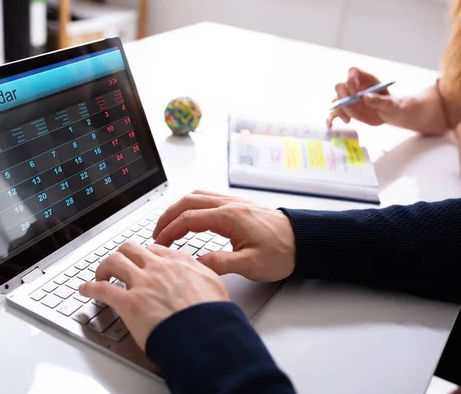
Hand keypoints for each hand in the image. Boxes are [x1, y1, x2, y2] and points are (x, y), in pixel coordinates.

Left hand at [79, 241, 228, 349]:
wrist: (205, 334)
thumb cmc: (212, 315)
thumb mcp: (215, 285)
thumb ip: (204, 275)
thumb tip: (203, 274)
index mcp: (179, 262)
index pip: (155, 249)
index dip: (145, 255)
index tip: (142, 260)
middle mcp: (158, 267)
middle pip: (130, 249)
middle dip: (122, 255)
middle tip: (118, 264)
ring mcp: (141, 283)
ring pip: (114, 261)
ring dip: (104, 267)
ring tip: (100, 274)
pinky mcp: (128, 302)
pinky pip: (102, 289)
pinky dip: (90, 288)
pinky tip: (85, 290)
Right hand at [152, 191, 295, 282]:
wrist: (303, 241)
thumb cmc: (282, 252)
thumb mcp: (251, 265)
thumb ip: (221, 264)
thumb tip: (195, 265)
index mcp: (230, 217)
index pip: (189, 219)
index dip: (170, 231)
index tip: (159, 244)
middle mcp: (229, 204)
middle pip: (188, 202)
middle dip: (167, 217)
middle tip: (156, 233)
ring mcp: (233, 202)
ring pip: (196, 196)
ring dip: (178, 209)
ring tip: (168, 226)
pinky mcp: (238, 205)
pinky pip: (207, 198)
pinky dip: (191, 206)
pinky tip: (189, 218)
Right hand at [327, 67, 411, 127]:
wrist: (390, 114)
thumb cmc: (393, 105)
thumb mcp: (390, 104)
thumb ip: (380, 100)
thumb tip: (366, 96)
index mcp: (366, 79)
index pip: (353, 72)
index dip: (351, 79)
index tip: (355, 92)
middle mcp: (354, 87)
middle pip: (340, 86)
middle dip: (343, 96)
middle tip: (350, 106)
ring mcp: (348, 99)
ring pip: (336, 100)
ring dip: (340, 110)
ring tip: (350, 119)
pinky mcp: (346, 110)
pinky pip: (334, 113)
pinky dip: (331, 118)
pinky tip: (331, 126)